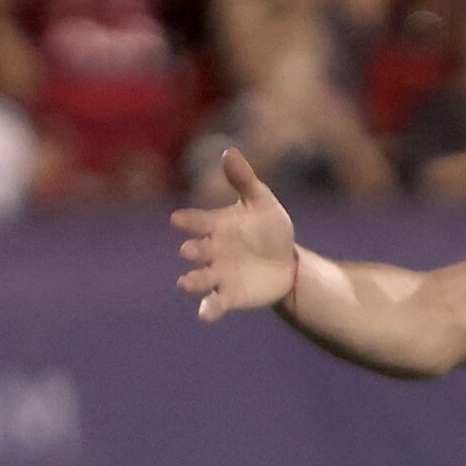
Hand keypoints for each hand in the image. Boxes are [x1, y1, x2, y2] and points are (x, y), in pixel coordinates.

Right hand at [172, 149, 295, 324]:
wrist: (287, 263)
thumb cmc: (270, 228)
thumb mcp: (262, 202)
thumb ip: (244, 180)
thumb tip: (229, 150)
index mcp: (215, 225)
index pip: (197, 221)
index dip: (188, 221)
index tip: (178, 220)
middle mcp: (211, 250)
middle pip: (196, 251)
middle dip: (193, 251)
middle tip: (191, 251)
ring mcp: (218, 274)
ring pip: (199, 279)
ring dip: (191, 282)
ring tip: (184, 285)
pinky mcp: (229, 295)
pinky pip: (215, 304)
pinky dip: (208, 310)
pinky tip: (205, 315)